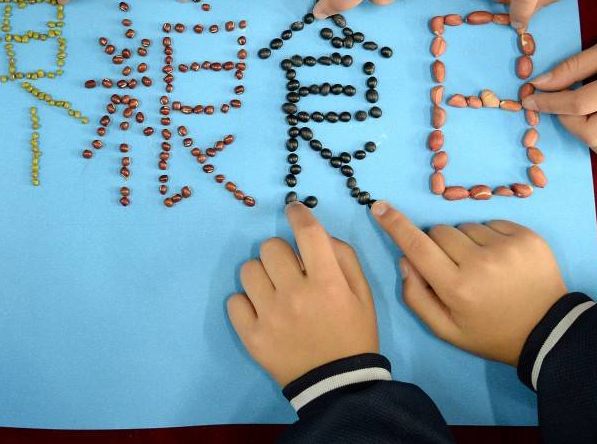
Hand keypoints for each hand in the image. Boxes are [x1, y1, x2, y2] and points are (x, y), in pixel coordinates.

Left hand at [227, 203, 377, 385]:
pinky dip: (246, 302)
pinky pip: (234, 301)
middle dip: (281, 252)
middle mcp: (296, 295)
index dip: (298, 214)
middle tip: (289, 269)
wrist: (338, 386)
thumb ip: (343, 257)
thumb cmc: (353, 334)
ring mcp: (270, 316)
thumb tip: (316, 233)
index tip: (293, 210)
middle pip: (270, 247)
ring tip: (274, 291)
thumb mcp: (363, 294)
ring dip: (261, 275)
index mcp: (327, 283)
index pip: (307, 232)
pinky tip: (262, 311)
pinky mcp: (251, 336)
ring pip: (248, 270)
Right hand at [371, 201, 565, 365]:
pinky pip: (491, 223)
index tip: (379, 207)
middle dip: (438, 245)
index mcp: (456, 287)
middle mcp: (480, 262)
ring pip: (465, 226)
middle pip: (439, 232)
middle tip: (456, 269)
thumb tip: (405, 260)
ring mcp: (506, 247)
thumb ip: (415, 297)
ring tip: (483, 267)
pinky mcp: (527, 236)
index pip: (416, 245)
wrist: (548, 331)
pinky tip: (501, 260)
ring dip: (466, 242)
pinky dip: (489, 237)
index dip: (394, 224)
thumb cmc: (490, 332)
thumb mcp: (446, 329)